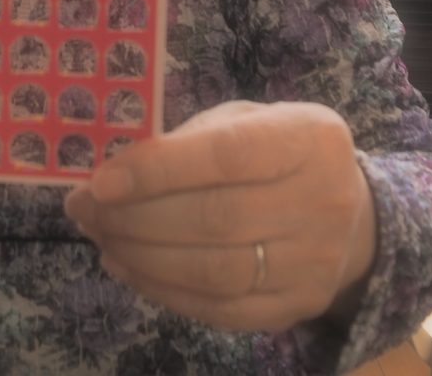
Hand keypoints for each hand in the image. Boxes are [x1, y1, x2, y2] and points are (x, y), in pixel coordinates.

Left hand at [64, 101, 375, 332]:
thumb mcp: (241, 121)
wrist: (349, 212)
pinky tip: (126, 267)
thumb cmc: (273, 150)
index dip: (158, 169)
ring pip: (214, 272)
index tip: (99, 181)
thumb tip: (112, 175)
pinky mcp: (298, 307)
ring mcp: (315, 264)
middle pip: (215, 219)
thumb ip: (187, 141)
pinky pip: (221, 310)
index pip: (226, 156)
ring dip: (141, 257)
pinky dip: (163, 291)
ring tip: (99, 236)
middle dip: (134, 217)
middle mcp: (323, 202)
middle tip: (82, 209)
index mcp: (308, 138)